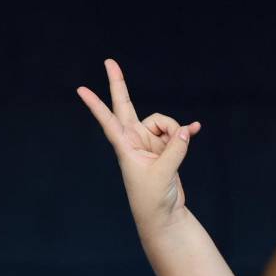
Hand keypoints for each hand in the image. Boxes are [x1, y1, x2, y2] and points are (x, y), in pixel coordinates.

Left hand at [77, 59, 201, 231]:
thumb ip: (174, 148)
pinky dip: (184, 131)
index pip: (108, 120)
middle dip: (119, 84)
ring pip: (164, 121)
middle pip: (126, 107)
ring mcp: (149, 143)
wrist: (162, 215)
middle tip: (109, 61)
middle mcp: (134, 141)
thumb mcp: (163, 173)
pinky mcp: (165, 148)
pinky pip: (176, 131)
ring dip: (173, 131)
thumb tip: (184, 129)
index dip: (96, 104)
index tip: (81, 89)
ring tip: (176, 152)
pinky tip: (194, 130)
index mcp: (124, 147)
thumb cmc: (152, 198)